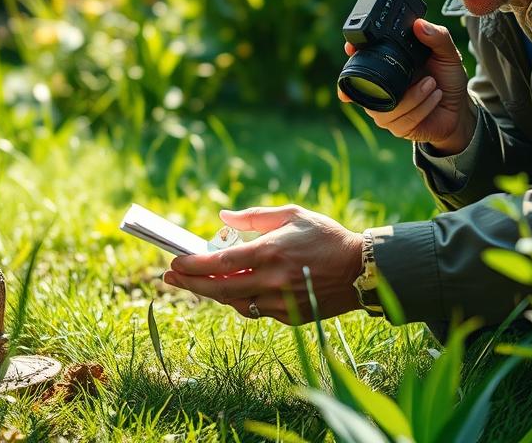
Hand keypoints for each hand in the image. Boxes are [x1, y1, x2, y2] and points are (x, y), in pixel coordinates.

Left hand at [162, 205, 363, 323]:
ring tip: (196, 283)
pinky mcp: (289, 317)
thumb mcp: (292, 215)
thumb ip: (255, 217)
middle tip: (170, 277)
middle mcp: (272, 279)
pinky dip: (239, 301)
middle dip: (190, 283)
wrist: (360, 269)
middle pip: (219, 288)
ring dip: (212, 293)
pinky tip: (230, 290)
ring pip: (235, 303)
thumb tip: (223, 218)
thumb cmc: (326, 236)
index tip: (175, 262)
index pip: (221, 263)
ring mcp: (280, 302)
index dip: (193, 264)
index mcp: (270, 252)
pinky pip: (255, 310)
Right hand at [338, 18, 475, 154]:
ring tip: (432, 84)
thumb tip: (419, 24)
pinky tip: (434, 98)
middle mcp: (382, 88)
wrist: (460, 109)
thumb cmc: (447, 79)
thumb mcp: (447, 54)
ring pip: (385, 107)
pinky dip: (421, 107)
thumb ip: (437, 37)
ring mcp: (386, 110)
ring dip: (413, 95)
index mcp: (387, 67)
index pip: (360, 61)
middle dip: (388, 80)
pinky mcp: (397, 128)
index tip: (352, 48)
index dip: (353, 55)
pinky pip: (401, 120)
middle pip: (365, 87)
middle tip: (415, 71)